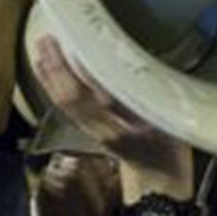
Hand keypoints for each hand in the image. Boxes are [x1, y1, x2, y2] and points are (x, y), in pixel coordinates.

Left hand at [30, 35, 192, 190]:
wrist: (159, 175)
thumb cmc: (171, 144)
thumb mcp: (174, 120)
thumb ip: (159, 95)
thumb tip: (138, 60)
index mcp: (135, 127)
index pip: (106, 99)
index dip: (89, 74)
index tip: (80, 46)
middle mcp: (109, 130)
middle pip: (76, 99)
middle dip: (60, 69)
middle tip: (50, 40)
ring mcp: (95, 132)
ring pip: (66, 103)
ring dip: (52, 75)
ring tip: (42, 48)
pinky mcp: (87, 131)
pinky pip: (64, 107)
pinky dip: (52, 86)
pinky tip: (43, 68)